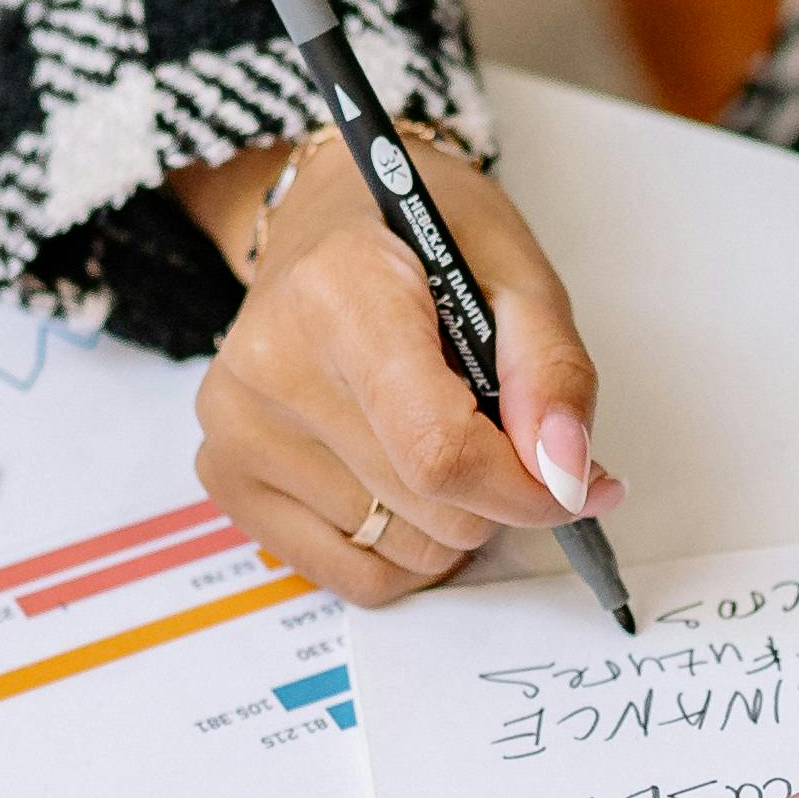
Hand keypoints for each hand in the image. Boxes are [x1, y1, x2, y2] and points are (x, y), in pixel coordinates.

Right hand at [177, 125, 624, 605]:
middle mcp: (270, 365)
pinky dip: (403, 547)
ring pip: (402, 551)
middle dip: (492, 490)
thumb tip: (567, 477)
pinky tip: (400, 480)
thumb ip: (552, 373)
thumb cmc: (417, 241)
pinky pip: (354, 574)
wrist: (323, 223)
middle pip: (429, 510)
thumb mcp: (513, 272)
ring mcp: (237, 429)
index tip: (571, 482)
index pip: (439, 451)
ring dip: (448, 515)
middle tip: (488, 420)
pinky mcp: (226, 476)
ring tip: (433, 432)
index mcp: (339, 292)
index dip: (525, 489)